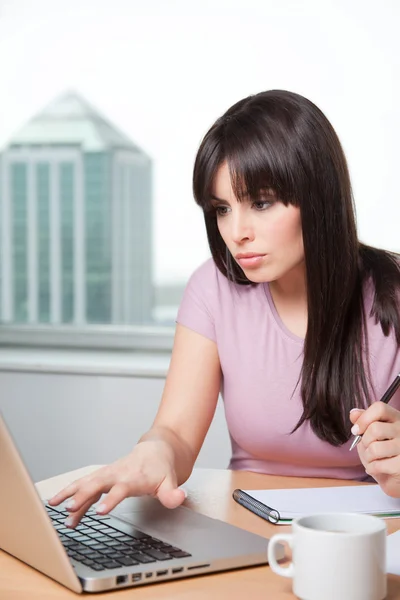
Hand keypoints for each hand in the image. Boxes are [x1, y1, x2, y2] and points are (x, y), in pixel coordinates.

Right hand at [48, 440, 186, 526]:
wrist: (157, 450)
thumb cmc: (162, 468)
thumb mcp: (171, 481)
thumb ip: (172, 494)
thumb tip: (179, 498)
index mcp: (134, 477)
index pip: (121, 489)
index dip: (111, 500)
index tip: (100, 512)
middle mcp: (118, 473)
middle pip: (97, 483)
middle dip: (83, 495)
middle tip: (70, 508)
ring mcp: (108, 474)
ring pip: (86, 482)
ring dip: (70, 493)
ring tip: (54, 506)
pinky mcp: (103, 477)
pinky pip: (84, 485)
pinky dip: (71, 493)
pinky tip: (60, 506)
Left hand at [349, 402, 399, 496]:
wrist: (394, 477)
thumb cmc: (382, 452)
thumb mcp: (370, 434)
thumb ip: (363, 421)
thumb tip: (353, 413)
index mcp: (396, 418)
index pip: (380, 408)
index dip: (364, 418)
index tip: (356, 430)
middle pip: (374, 429)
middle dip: (364, 441)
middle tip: (368, 447)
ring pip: (375, 448)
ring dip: (368, 457)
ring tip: (372, 459)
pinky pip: (378, 465)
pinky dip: (371, 468)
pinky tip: (376, 468)